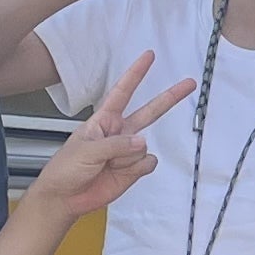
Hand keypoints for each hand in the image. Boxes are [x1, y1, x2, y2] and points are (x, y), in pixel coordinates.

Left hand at [23, 50, 192, 222]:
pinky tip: (119, 173)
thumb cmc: (65, 169)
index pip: (123, 91)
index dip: (136, 73)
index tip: (149, 56)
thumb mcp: (86, 150)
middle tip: (189, 83)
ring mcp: (127, 152)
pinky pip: (148, 163)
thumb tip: (142, 142)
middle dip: (169, 97)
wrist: (64, 198)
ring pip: (144, 147)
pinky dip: (135, 169)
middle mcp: (119, 133)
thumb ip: (116, 145)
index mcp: (103, 121)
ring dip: (128, 157)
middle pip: (150, 111)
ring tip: (108, 166)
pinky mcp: (134, 170)